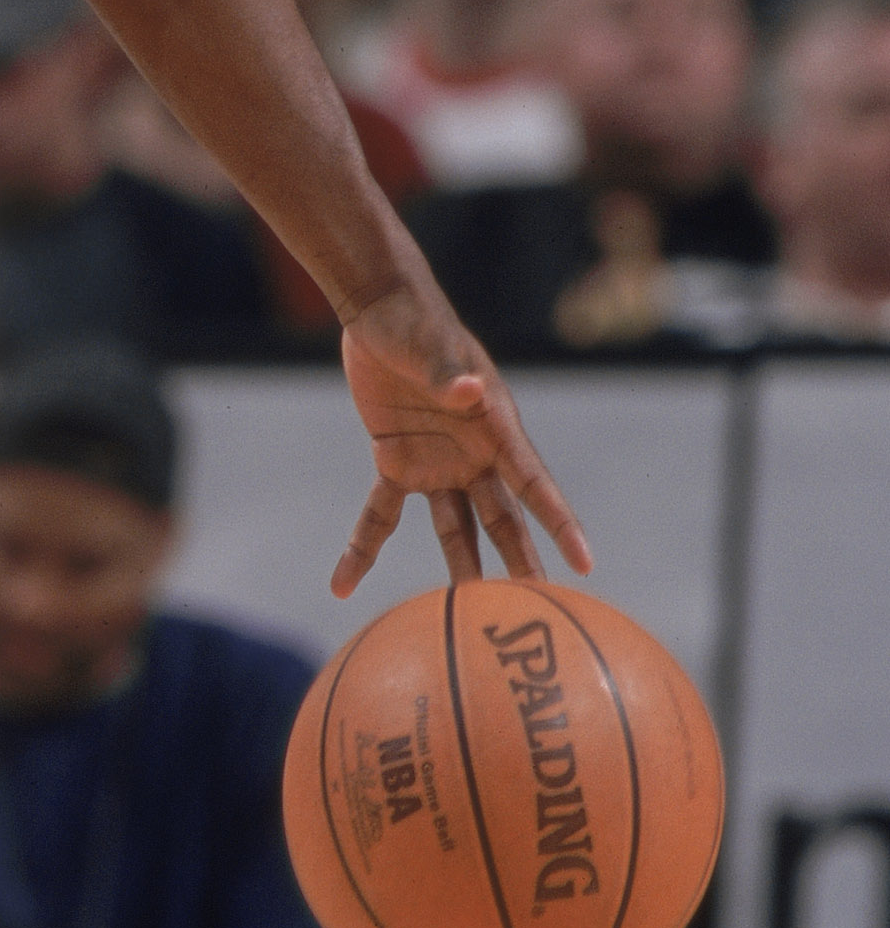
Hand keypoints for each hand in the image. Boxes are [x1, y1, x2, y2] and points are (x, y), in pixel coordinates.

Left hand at [335, 277, 591, 597]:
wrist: (381, 311)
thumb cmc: (417, 323)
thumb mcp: (432, 346)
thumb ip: (450, 372)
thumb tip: (471, 390)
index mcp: (495, 427)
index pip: (534, 484)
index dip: (559, 524)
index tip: (584, 563)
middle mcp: (474, 453)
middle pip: (503, 519)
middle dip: (520, 562)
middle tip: (533, 608)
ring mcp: (437, 463)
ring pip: (455, 528)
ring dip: (459, 568)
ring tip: (463, 615)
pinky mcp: (395, 463)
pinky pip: (380, 517)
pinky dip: (362, 550)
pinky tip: (342, 585)